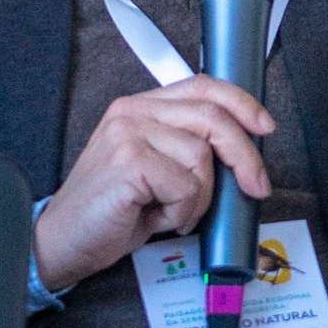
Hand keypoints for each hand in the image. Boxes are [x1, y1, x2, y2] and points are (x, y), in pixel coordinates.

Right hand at [33, 74, 273, 292]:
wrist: (62, 241)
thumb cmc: (112, 212)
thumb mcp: (155, 170)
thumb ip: (186, 148)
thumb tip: (242, 154)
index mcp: (140, 107)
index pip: (202, 86)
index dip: (241, 103)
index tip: (265, 127)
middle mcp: (133, 111)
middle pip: (212, 116)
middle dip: (244, 155)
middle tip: (256, 187)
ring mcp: (128, 133)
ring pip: (202, 157)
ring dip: (200, 197)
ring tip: (173, 213)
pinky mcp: (130, 161)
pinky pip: (186, 186)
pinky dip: (182, 212)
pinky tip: (158, 219)